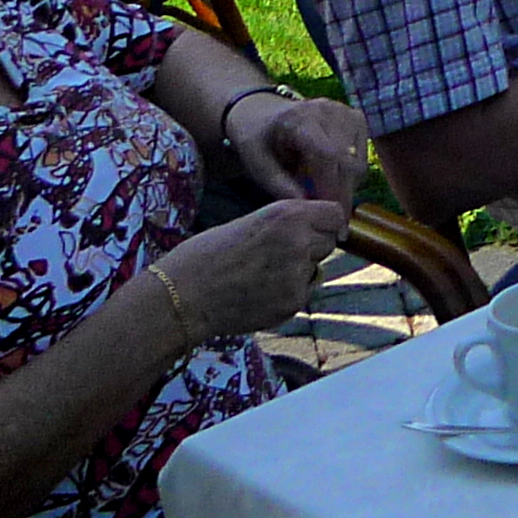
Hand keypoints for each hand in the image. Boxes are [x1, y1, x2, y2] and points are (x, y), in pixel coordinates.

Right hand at [152, 197, 350, 344]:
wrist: (181, 296)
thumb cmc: (205, 255)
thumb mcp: (250, 222)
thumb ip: (285, 226)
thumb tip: (311, 232)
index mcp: (288, 215)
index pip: (335, 215)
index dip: (325, 223)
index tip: (315, 230)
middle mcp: (299, 241)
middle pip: (328, 242)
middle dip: (311, 247)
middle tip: (277, 255)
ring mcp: (298, 275)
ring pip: (315, 269)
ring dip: (299, 272)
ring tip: (261, 276)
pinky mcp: (293, 303)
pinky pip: (302, 294)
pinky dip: (287, 295)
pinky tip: (258, 294)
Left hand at [236, 94, 368, 206]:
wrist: (265, 115)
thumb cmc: (260, 141)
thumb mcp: (257, 164)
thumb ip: (279, 184)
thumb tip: (308, 206)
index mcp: (300, 117)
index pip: (328, 155)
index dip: (330, 187)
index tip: (325, 213)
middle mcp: (328, 110)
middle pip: (346, 162)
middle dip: (338, 194)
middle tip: (326, 217)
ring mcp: (346, 112)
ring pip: (357, 164)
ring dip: (343, 186)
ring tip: (319, 193)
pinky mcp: (357, 119)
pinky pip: (360, 159)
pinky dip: (348, 176)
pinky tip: (327, 178)